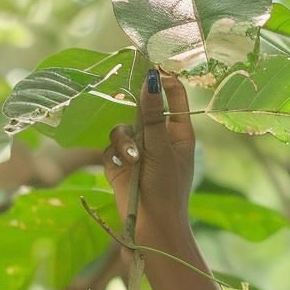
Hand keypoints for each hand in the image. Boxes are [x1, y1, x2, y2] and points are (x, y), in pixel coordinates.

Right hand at [102, 69, 195, 231]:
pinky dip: (115, 156)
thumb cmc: (166, 188)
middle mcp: (158, 138)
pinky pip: (110, 147)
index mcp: (179, 132)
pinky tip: (123, 169)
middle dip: (134, 106)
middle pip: (143, 108)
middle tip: (127, 86)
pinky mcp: (119, 165)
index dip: (164, 78)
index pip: (174, 95)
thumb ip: (153, 115)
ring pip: (122, 128)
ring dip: (125, 141)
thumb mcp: (162, 148)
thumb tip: (151, 80)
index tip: (151, 61)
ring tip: (133, 158)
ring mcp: (138, 151)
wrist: (150, 228)